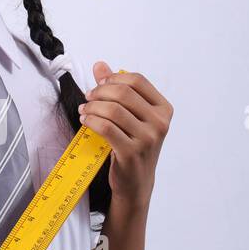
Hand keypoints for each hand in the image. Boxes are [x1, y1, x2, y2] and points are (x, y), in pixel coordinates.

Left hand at [78, 62, 172, 206]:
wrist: (135, 183)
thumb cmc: (133, 146)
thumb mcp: (130, 117)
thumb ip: (116, 90)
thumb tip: (100, 66)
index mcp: (163, 109)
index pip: (137, 81)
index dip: (114, 79)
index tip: (99, 85)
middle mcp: (160, 123)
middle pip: (123, 93)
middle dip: (100, 92)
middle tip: (88, 98)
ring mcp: (147, 139)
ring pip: (113, 110)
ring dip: (92, 107)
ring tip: (84, 110)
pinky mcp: (131, 153)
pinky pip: (106, 128)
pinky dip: (91, 120)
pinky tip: (86, 120)